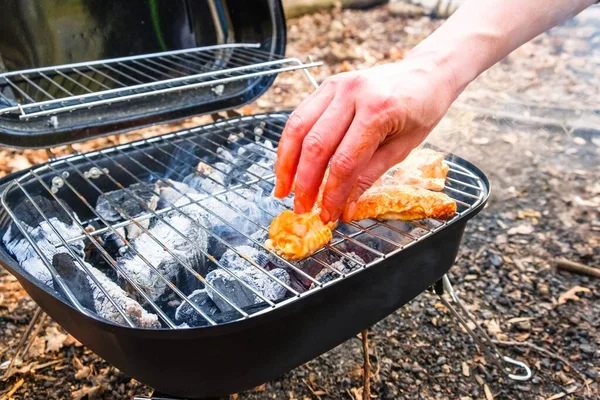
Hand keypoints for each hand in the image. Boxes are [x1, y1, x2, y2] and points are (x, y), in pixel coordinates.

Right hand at [273, 56, 458, 222]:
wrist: (424, 74)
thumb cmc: (420, 111)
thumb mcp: (402, 149)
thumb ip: (369, 176)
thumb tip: (344, 207)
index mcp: (379, 110)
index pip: (345, 161)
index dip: (332, 193)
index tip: (327, 214)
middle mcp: (353, 93)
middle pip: (316, 145)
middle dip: (305, 182)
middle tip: (301, 208)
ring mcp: (336, 85)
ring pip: (298, 128)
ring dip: (286, 163)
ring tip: (283, 189)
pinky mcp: (326, 85)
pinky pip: (299, 116)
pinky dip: (289, 143)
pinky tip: (288, 164)